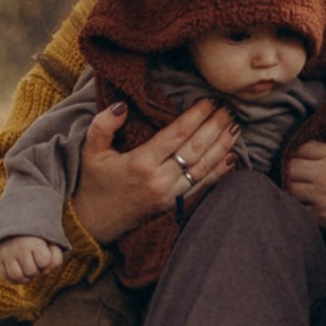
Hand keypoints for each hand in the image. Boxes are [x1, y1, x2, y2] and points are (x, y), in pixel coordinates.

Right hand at [0, 234, 64, 285]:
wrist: (17, 225)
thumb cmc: (38, 239)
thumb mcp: (51, 243)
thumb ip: (56, 258)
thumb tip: (46, 271)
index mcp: (33, 242)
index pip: (44, 262)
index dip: (46, 261)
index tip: (42, 252)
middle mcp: (18, 248)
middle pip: (31, 272)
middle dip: (36, 269)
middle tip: (34, 260)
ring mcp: (6, 254)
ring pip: (17, 276)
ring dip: (25, 277)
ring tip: (27, 269)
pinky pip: (6, 277)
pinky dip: (14, 279)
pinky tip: (20, 272)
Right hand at [72, 97, 236, 245]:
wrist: (91, 225)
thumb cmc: (92, 183)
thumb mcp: (90, 151)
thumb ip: (103, 125)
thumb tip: (122, 106)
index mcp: (140, 163)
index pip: (177, 134)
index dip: (197, 116)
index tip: (210, 100)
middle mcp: (159, 180)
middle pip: (196, 149)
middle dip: (216, 126)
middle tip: (229, 107)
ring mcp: (169, 196)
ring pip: (204, 168)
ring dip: (223, 145)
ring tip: (236, 126)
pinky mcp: (174, 206)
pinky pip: (202, 187)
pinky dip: (220, 172)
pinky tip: (233, 158)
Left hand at [284, 140, 325, 246]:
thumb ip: (323, 152)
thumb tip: (296, 151)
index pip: (300, 148)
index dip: (296, 156)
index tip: (299, 163)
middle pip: (292, 167)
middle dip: (291, 173)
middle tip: (298, 180)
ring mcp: (322, 195)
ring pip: (291, 188)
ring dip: (294, 191)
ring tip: (303, 194)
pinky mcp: (321, 216)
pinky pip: (298, 208)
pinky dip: (300, 208)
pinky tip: (310, 207)